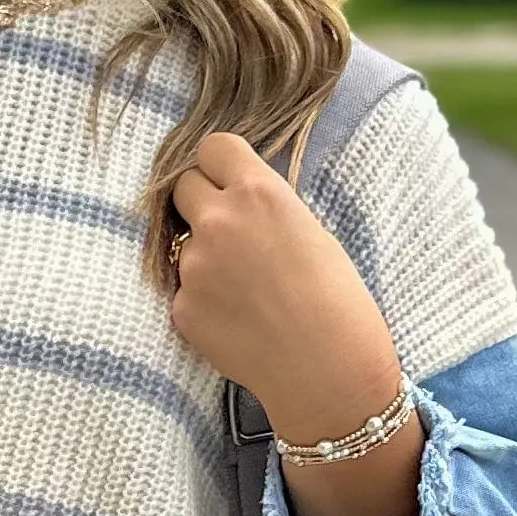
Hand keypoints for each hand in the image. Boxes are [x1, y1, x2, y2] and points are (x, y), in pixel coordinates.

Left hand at [166, 130, 424, 515]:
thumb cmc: (336, 298)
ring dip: (201, 256)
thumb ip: (263, 206)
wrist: (327, 367)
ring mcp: (194, 267)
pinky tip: (237, 320)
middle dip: (199, 201)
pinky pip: (182, 291)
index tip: (224, 179)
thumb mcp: (309, 229)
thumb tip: (232, 196)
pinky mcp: (181, 308)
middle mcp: (219, 221)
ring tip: (244, 290)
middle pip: (182, 186)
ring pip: (180, 243)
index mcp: (259, 192)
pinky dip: (202, 302)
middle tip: (226, 230)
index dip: (218, 164)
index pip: (212, 147)